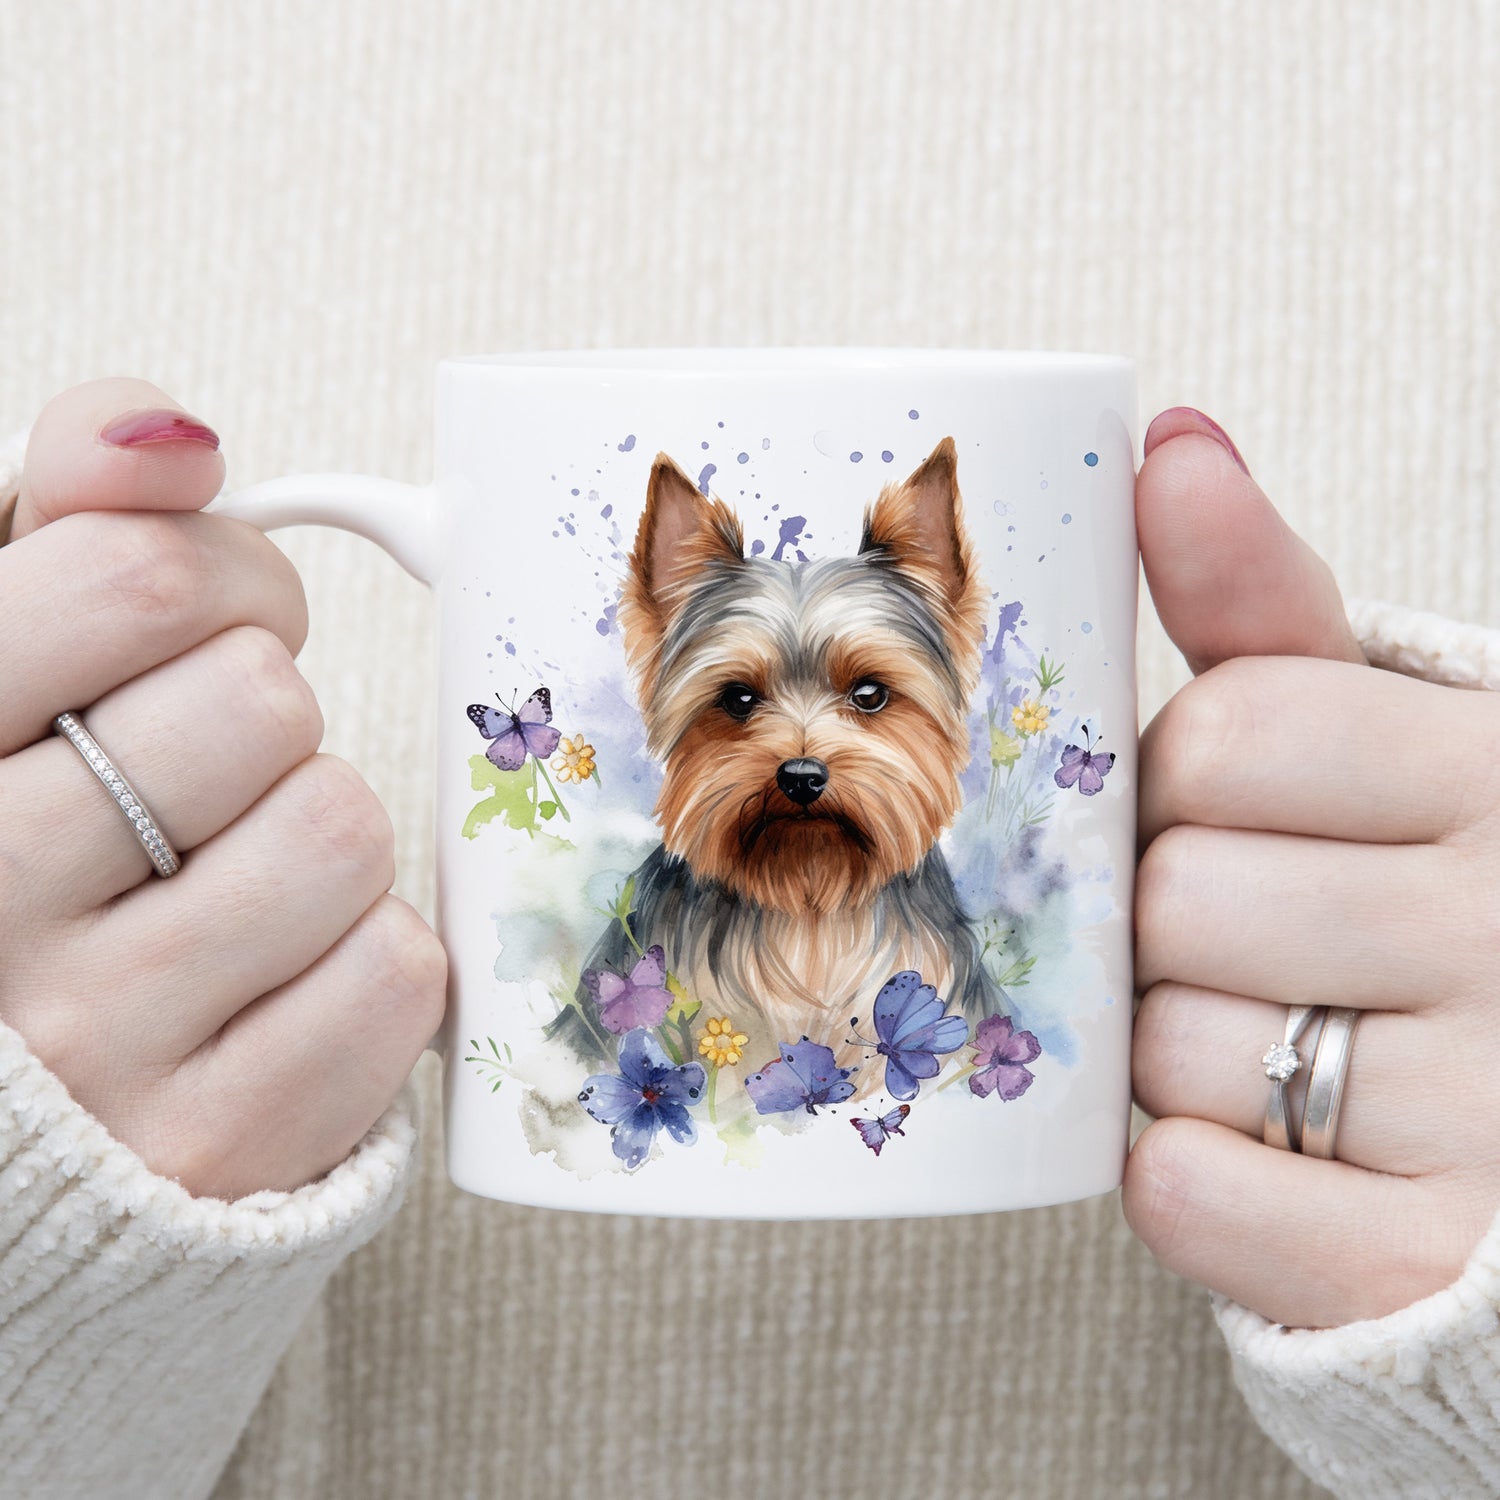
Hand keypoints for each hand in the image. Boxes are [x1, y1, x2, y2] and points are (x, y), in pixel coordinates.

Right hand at [0, 378, 444, 1198]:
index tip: (208, 620)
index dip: (220, 576)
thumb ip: (70, 523)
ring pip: (341, 827)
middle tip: (212, 769)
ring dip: (317, 833)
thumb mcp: (5, 667)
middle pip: (260, 701)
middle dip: (264, 712)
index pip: (135, 580)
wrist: (34, 1113)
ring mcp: (98, 1046)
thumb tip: (172, 433)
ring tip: (232, 879)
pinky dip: (366, 957)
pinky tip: (276, 978)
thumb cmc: (32, 846)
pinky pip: (394, 970)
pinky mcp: (221, 1144)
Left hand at [1122, 407, 1499, 1329]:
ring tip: (1264, 1037)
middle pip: (1177, 895)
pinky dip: (1183, 1175)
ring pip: (1172, 1048)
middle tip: (1236, 936)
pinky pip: (1191, 1193)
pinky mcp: (1421, 1260)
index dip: (1185, 777)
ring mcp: (1489, 1111)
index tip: (1227, 805)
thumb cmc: (1420, 884)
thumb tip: (1170, 444)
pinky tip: (1244, 1146)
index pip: (1232, 732)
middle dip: (1168, 916)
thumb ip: (1263, 601)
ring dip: (1173, 1047)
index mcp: (1493, 770)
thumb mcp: (1375, 726)